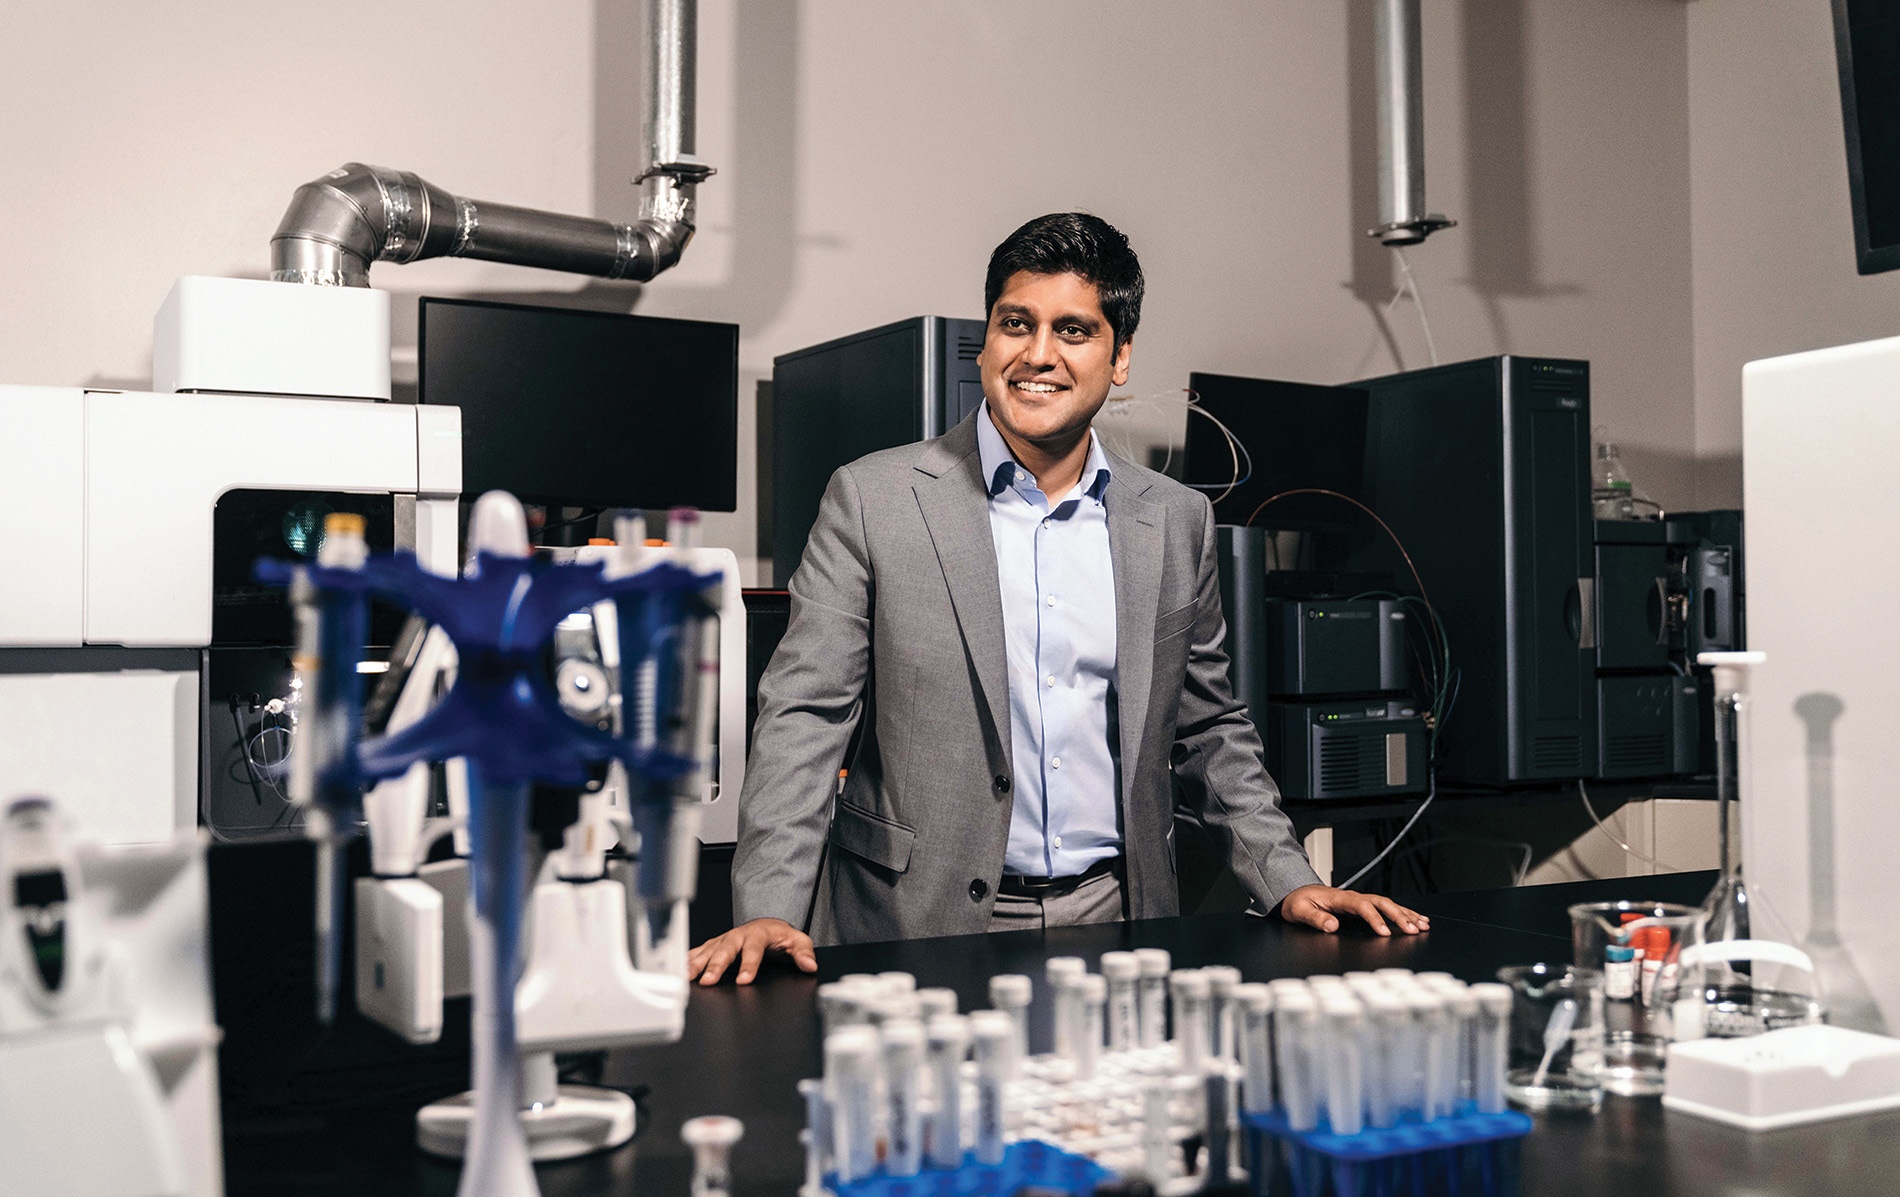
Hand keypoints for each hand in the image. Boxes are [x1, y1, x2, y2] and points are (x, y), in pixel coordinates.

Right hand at [685, 917, 817, 984]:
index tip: (744, 979)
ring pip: (709, 950)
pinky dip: (689, 959)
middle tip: (709, 980)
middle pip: (725, 950)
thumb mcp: (797, 941)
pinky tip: (681, 969)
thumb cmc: (779, 935)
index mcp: (758, 934)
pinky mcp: (715, 943)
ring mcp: (724, 939)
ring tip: (688, 977)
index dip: (748, 964)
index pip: (753, 950)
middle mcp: (738, 935)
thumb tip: (809, 965)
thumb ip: (803, 952)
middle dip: (716, 965)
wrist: (765, 925)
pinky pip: (699, 950)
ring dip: (697, 963)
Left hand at [1278, 885, 1428, 936]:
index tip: (1385, 932)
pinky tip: (1417, 919)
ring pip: (1388, 904)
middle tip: (1414, 930)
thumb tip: (1332, 925)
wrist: (1296, 892)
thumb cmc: (1298, 902)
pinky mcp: (1362, 904)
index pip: (1362, 906)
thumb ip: (1315, 918)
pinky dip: (1403, 912)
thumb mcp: (1300, 911)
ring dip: (1406, 914)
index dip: (1375, 919)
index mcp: (1339, 898)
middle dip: (1399, 916)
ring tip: (1423, 925)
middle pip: (1381, 903)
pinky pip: (1386, 907)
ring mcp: (1359, 899)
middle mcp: (1353, 896)